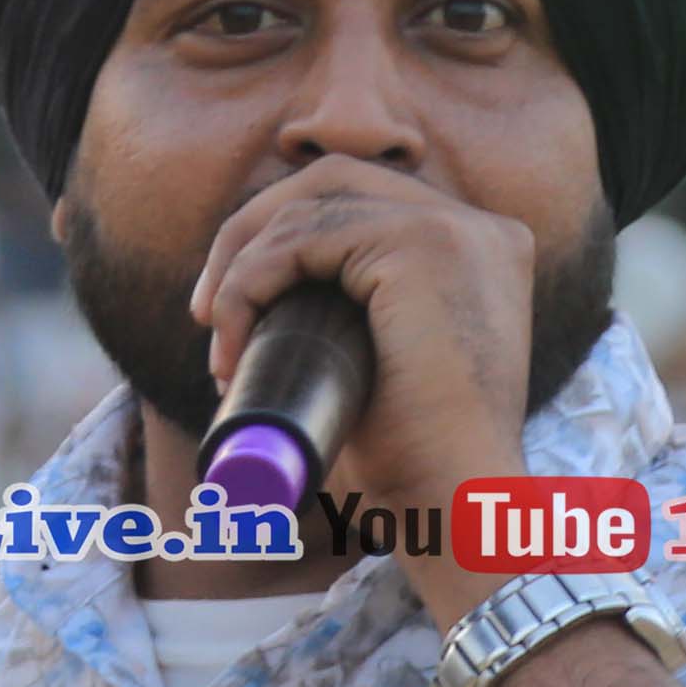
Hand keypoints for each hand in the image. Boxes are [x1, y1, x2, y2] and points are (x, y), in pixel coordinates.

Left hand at [188, 159, 539, 601]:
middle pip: (332, 180)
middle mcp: (478, 227)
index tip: (230, 308)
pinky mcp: (424, 243)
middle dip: (251, 233)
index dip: (282, 234)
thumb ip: (356, 323)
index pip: (359, 200)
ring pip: (309, 207)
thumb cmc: (410, 461)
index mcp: (477, 250)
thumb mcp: (382, 369)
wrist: (453, 506)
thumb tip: (266, 317)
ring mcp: (456, 228)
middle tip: (207, 313)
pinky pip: (303, 238)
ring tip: (220, 345)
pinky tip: (232, 332)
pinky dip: (249, 280)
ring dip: (241, 268)